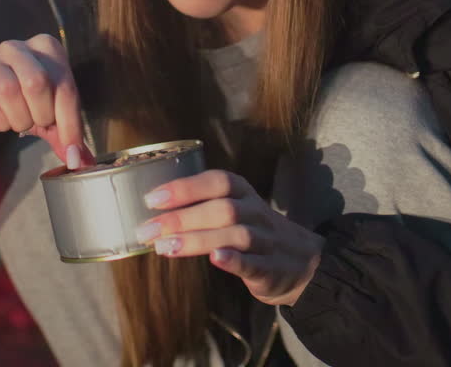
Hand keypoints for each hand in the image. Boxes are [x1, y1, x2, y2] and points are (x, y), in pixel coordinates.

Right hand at [0, 34, 94, 169]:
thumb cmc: (23, 103)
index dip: (71, 123)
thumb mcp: (51, 114)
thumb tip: (82, 162)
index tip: (73, 152)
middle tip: (40, 123)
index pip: (65, 86)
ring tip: (21, 122)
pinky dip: (2, 123)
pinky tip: (3, 121)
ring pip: (10, 90)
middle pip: (37, 82)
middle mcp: (20, 48)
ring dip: (20, 118)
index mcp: (47, 49)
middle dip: (42, 114)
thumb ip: (68, 135)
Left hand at [137, 169, 324, 306]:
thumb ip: (202, 207)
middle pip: (221, 209)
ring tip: (164, 248)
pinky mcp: (270, 268)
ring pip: (234, 234)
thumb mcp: (235, 209)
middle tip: (147, 230)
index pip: (216, 182)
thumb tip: (154, 212)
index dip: (185, 188)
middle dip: (181, 218)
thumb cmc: (254, 233)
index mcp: (243, 193)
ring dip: (197, 240)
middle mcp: (255, 212)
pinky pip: (253, 262)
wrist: (303, 264)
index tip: (152, 199)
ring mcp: (265, 240)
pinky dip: (234, 260)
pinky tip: (214, 260)